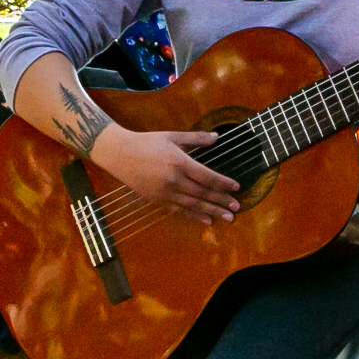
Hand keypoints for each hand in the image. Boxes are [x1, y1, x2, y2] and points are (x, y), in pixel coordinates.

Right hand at [93, 127, 240, 223]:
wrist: (120, 154)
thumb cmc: (147, 142)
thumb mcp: (172, 136)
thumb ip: (196, 138)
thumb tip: (216, 137)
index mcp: (180, 162)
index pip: (207, 176)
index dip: (223, 183)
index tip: (236, 188)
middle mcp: (174, 180)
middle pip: (203, 193)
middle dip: (221, 201)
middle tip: (237, 208)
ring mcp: (165, 192)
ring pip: (194, 205)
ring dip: (212, 212)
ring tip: (228, 218)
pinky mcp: (158, 200)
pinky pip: (180, 210)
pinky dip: (195, 216)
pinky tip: (207, 221)